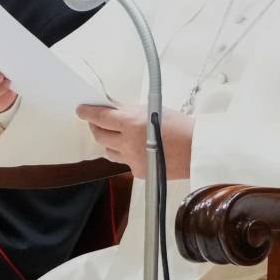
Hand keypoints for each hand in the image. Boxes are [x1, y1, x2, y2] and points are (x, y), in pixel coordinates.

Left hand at [76, 104, 194, 179]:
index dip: (87, 113)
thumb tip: (113, 107)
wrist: (198, 148)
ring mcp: (132, 160)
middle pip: (100, 136)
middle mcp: (128, 143)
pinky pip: (124, 162)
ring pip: (109, 151)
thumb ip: (129, 110)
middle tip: (97, 121)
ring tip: (115, 135)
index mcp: (131, 123)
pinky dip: (125, 154)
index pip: (100, 117)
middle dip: (96, 127)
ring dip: (109, 142)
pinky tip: (135, 148)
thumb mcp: (152, 110)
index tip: (81, 110)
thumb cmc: (180, 126)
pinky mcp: (138, 172)